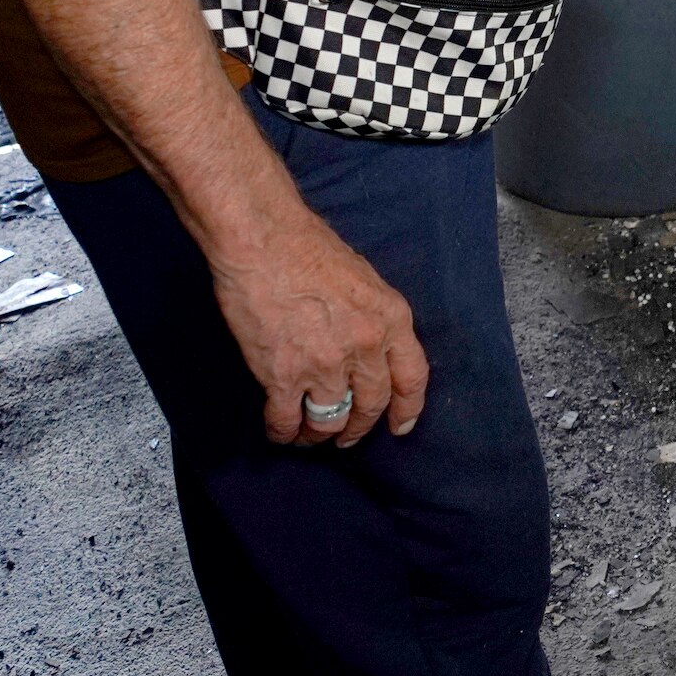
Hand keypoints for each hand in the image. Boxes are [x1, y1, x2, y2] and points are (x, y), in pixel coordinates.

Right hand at [206, 214, 430, 446]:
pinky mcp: (282, 376)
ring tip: (311, 436)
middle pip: (370, 405)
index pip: (412, 377)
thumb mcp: (364, 279)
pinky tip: (281, 432)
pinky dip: (283, 432)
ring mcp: (324, 365)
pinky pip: (287, 420)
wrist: (263, 240)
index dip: (407, 409)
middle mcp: (364, 347)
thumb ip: (372, 317)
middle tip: (347, 436)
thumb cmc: (307, 247)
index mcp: (390, 319)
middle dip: (359, 427)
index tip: (400, 427)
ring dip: (320, 434)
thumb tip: (367, 346)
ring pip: (330, 420)